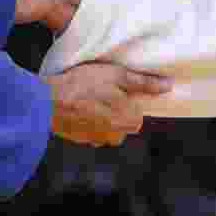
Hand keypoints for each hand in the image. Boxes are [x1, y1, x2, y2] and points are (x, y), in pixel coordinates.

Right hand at [42, 63, 172, 146]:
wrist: (46, 100)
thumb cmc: (83, 85)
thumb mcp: (116, 75)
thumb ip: (143, 83)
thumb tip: (168, 85)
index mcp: (127, 121)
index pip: (138, 116)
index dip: (129, 102)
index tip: (118, 90)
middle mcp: (114, 136)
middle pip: (123, 124)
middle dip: (116, 110)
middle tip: (102, 91)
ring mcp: (94, 139)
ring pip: (106, 129)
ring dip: (101, 116)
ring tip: (89, 98)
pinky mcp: (77, 139)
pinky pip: (89, 131)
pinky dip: (86, 121)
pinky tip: (78, 107)